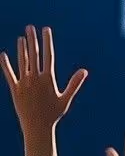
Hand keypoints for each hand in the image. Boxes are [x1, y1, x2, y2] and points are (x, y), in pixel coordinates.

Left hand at [0, 26, 87, 155]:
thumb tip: (85, 71)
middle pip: (34, 55)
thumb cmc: (53, 114)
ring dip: (21, 49)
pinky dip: (6, 64)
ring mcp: (24, 84)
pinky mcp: (14, 90)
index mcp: (48, 79)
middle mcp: (35, 79)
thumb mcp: (65, 99)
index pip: (48, 55)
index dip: (47, 41)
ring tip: (21, 38)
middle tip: (30, 27)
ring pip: (22, 62)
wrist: (38, 128)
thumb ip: (74, 83)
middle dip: (32, 40)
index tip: (46, 30)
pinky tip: (3, 55)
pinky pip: (9, 74)